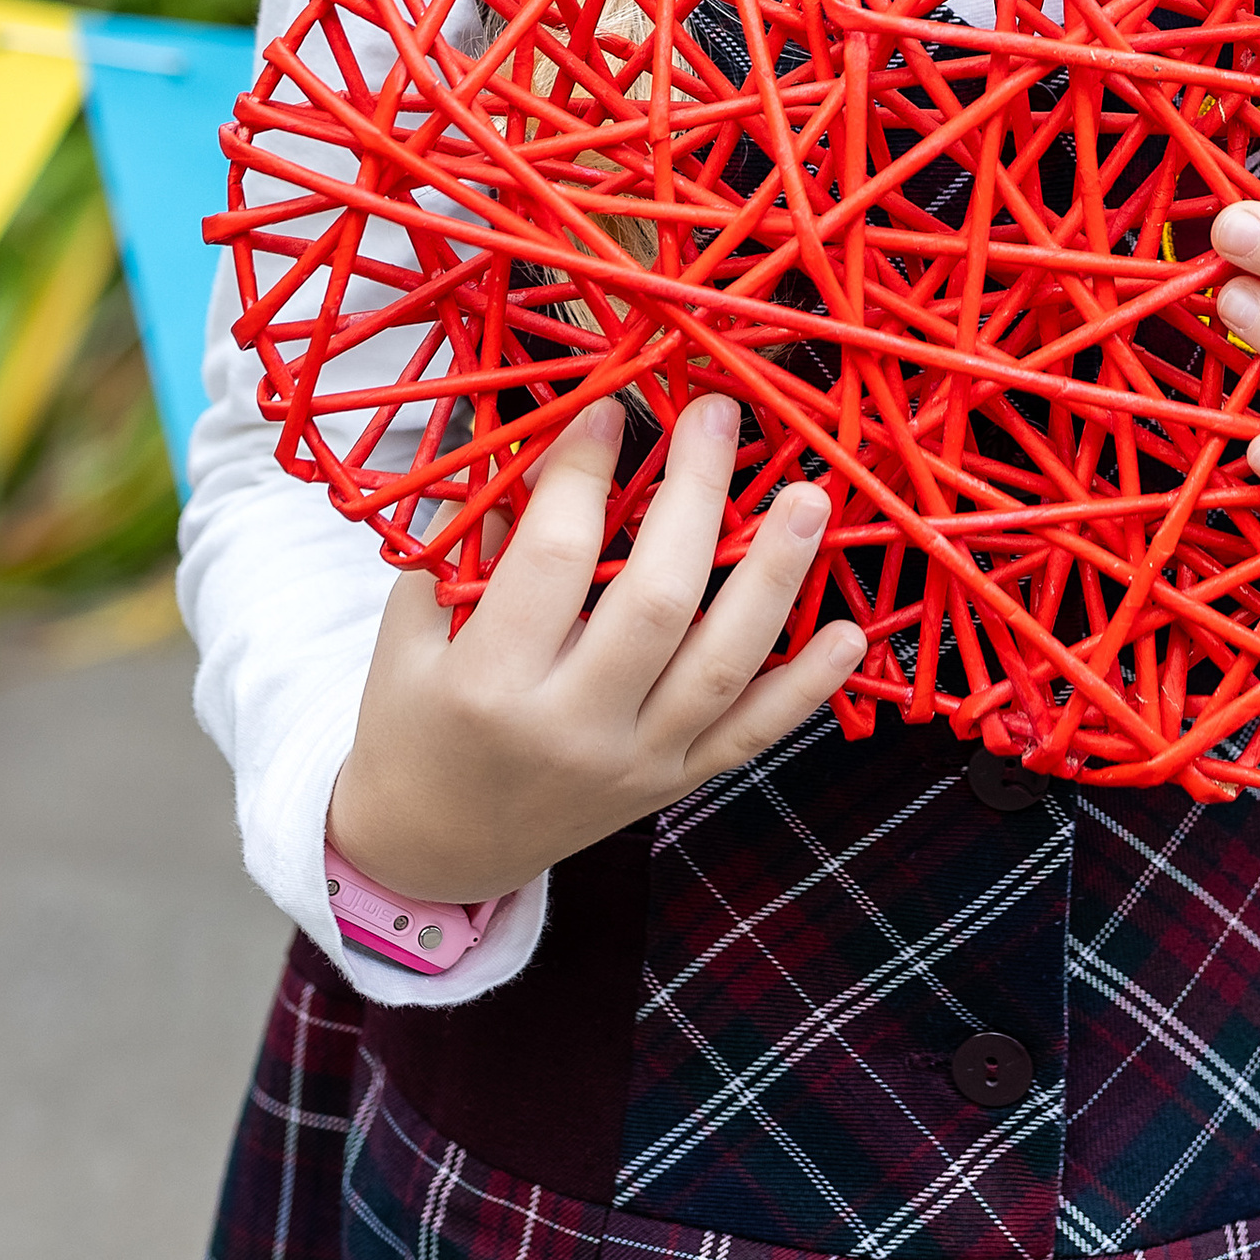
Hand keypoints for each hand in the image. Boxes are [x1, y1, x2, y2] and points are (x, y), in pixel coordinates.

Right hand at [327, 393, 868, 906]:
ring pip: (721, 666)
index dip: (584, 472)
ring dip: (776, 578)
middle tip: (718, 415)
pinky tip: (848, 632)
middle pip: (654, 601)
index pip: (554, 559)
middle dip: (694, 497)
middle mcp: (572, 728)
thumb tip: (535, 436)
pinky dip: (807, 688)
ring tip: (811, 497)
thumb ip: (465, 541)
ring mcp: (634, 763)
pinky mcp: (673, 785)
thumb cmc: (413, 723)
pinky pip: (752, 736)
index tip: (608, 405)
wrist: (432, 854)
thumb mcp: (411, 633)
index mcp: (489, 684)